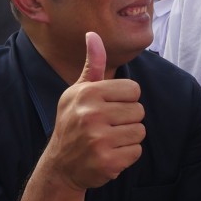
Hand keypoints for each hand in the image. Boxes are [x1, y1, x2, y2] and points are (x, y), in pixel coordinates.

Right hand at [44, 32, 145, 190]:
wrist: (60, 166)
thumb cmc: (73, 122)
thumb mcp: (78, 92)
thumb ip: (92, 65)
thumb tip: (93, 34)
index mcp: (87, 93)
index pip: (133, 89)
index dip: (125, 99)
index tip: (109, 107)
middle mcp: (91, 115)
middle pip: (139, 111)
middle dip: (127, 119)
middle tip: (107, 126)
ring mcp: (98, 140)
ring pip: (140, 131)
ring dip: (128, 138)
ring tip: (109, 140)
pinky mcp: (107, 162)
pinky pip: (136, 151)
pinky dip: (126, 155)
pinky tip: (109, 154)